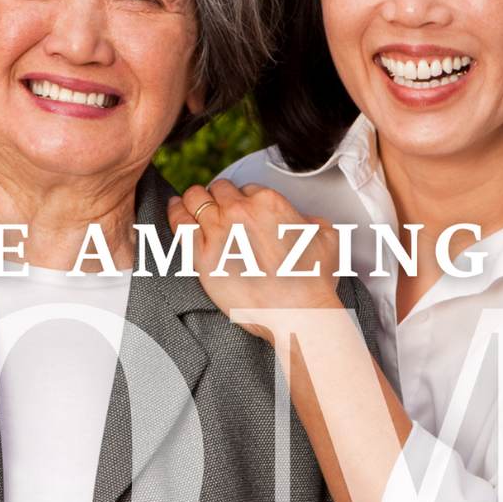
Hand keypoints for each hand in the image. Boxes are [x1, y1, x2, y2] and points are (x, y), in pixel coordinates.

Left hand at [166, 177, 343, 333]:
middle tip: (217, 209)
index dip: (242, 199)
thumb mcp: (326, 236)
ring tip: (191, 203)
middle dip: (218, 197)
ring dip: (194, 200)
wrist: (298, 313)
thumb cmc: (313, 280)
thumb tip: (300, 218)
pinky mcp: (202, 254)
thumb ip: (309, 218)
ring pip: (195, 198)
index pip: (245, 188)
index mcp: (268, 202)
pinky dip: (175, 211)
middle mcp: (240, 211)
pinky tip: (176, 208)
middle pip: (218, 189)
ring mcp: (219, 231)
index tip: (240, 210)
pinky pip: (179, 222)